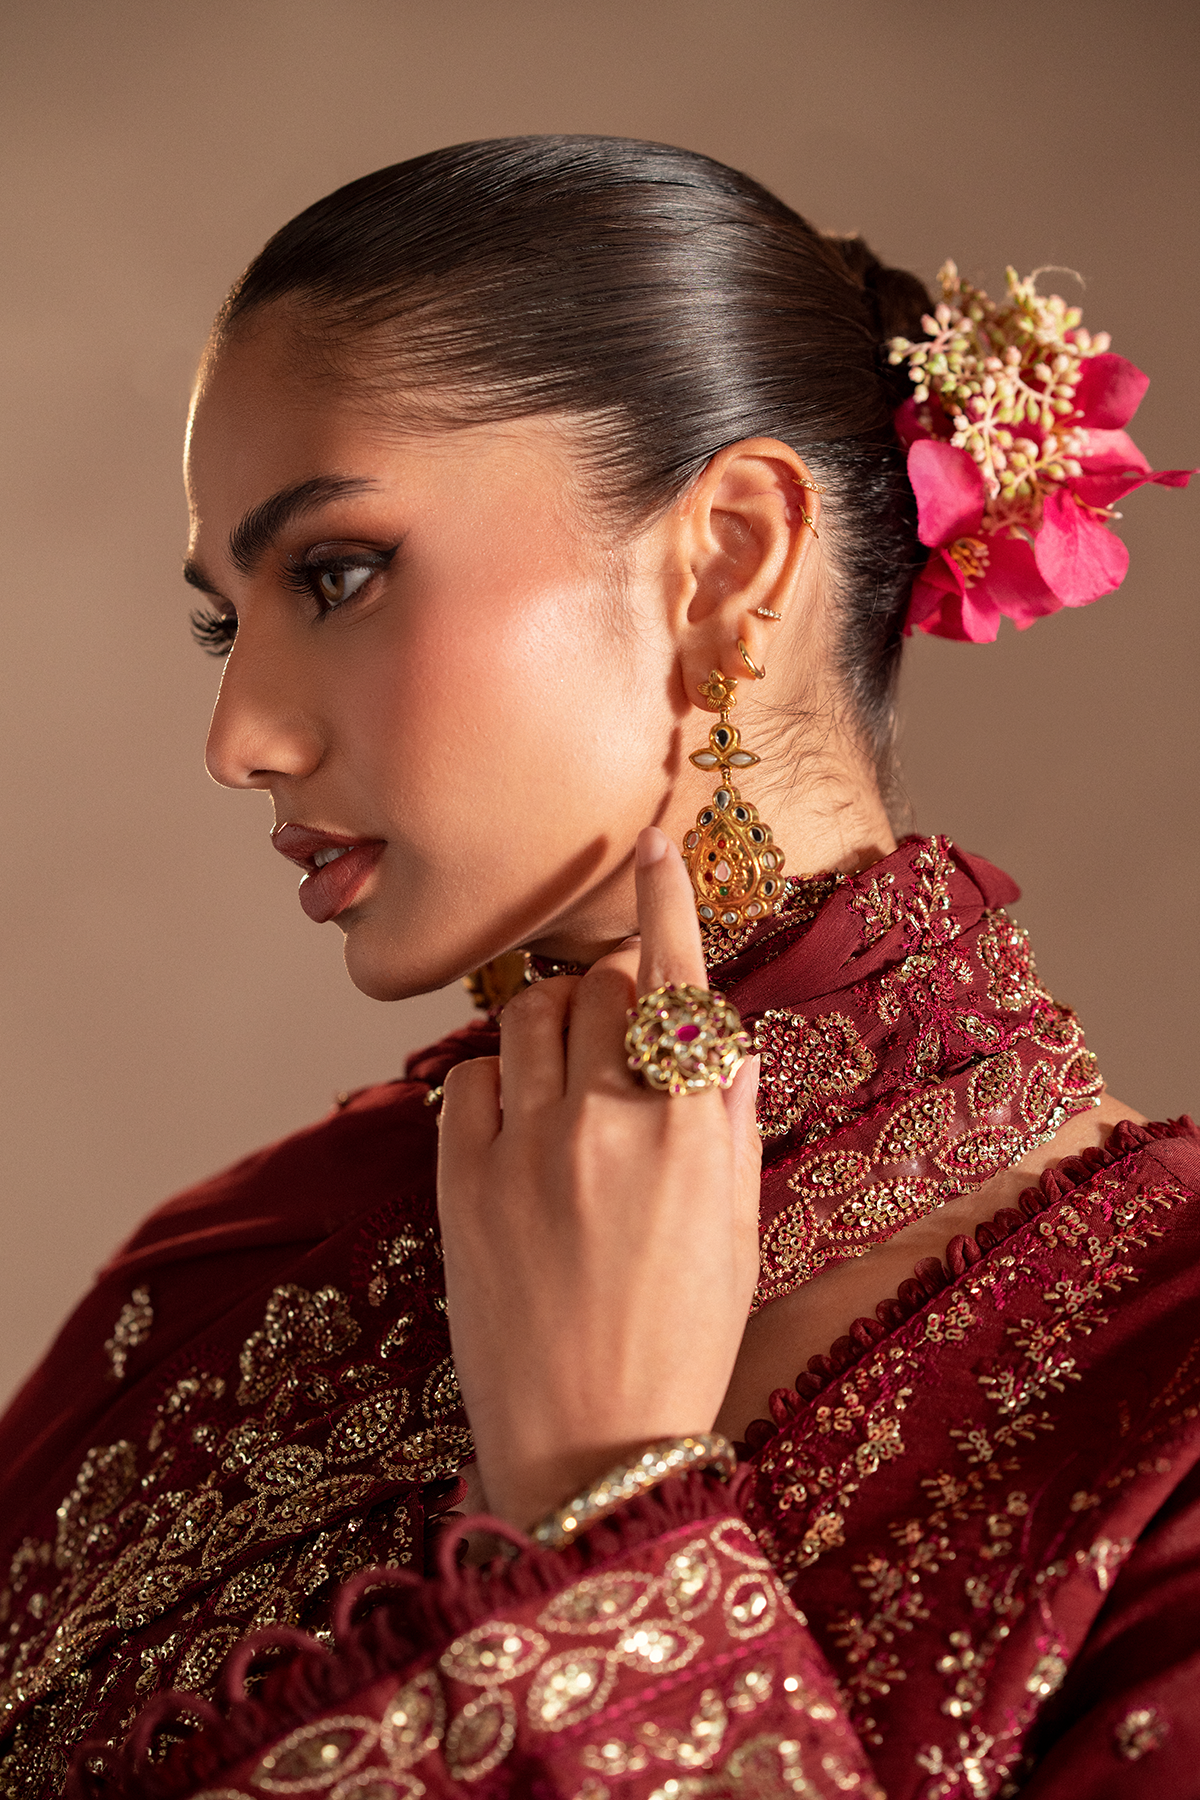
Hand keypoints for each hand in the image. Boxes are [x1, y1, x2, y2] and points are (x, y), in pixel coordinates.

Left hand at [437, 827, 761, 1530]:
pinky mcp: (461, 1182)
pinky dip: (495, 1085)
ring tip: (566, 1089)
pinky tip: (517, 1134)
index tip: (654, 843)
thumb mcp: (736, 1229)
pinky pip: (468, 1080)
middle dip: (612, 990)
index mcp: (690, 1131)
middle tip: (617, 1038)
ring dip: (551, 1027)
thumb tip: (716, 1033)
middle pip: (600, 985)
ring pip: (528, 1017)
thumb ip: (727, 1119)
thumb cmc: (680, 1340)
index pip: (677, 980)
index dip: (666, 900)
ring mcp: (525, 1148)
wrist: (589, 1446)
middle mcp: (606, 1120)